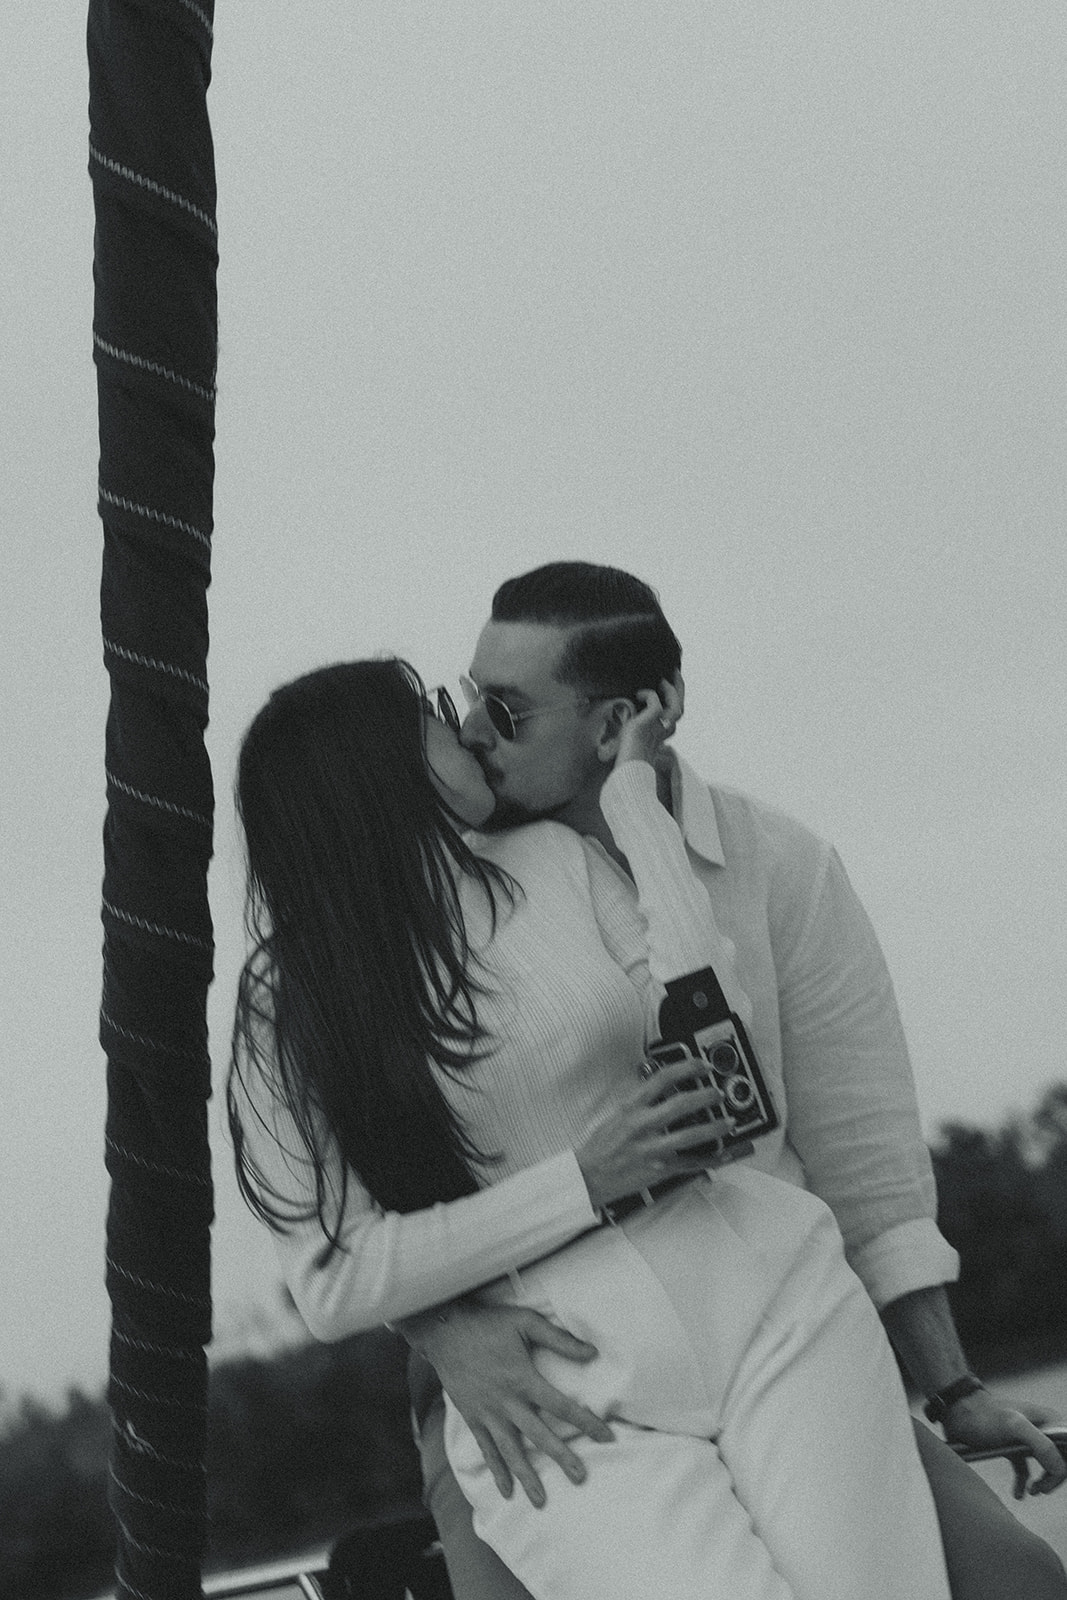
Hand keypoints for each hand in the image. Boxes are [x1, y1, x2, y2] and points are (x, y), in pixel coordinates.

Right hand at [404, 1299, 614, 1506]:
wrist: (445, 1331)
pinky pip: (486, 1449)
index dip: (585, 1421)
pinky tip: (506, 1491)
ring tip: (541, 1501)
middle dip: (561, 1457)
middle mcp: (507, 1402)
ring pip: (510, 1450)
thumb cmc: (489, 1324)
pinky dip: (496, 1470)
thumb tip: (593, 1352)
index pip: (561, 1406)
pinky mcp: (473, 1418)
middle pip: (539, 1435)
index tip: (606, 1436)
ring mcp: (488, 1413)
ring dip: (527, 1476)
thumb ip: (559, 1339)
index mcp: (524, 1379)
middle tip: (580, 1478)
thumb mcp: (526, 1322)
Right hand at [576, 1050, 728, 1210]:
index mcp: (631, 1107)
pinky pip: (691, 1164)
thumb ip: (639, 1102)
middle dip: (706, 1096)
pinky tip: (723, 1155)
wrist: (587, 1177)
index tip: (701, 1065)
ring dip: (714, 1127)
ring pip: (691, 1135)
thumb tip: (662, 1089)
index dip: (686, 1068)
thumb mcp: (616, 1115)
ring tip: (728, 1121)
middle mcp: (642, 1125)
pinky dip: (710, 1160)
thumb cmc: (600, 1147)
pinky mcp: (659, 1170)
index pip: (662, 1078)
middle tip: (718, 1093)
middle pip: (682, 1104)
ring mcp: (652, 1149)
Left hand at [614, 673, 683, 768]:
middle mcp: (663, 731)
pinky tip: (638, 694)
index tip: (670, 683)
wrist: (626, 771)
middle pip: (680, 707)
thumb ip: (637, 727)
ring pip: (676, 706)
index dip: (674, 698)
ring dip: (671, 690)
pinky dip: (649, 695)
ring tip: (662, 679)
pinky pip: (656, 704)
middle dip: (680, 688)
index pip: (673, 714)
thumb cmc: (626, 759)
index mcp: (660, 734)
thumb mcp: (633, 739)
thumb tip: (631, 710)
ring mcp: (657, 728)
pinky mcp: (648, 724)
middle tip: (675, 672)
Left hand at [944, 1388, 1066, 1497]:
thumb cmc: (984, 1416)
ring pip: (1046, 1468)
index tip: (1051, 1477)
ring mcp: (1027, 1440)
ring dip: (1043, 1483)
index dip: (1064, 1467)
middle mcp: (1042, 1430)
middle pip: (1061, 1460)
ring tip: (1032, 1491)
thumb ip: (1042, 1445)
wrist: (957, 1412)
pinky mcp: (1012, 1449)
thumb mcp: (1014, 1426)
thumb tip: (1060, 1468)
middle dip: (1055, 1478)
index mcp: (1049, 1421)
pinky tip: (1018, 1494)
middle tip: (1040, 1489)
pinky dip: (1023, 1484)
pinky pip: (1026, 1471)